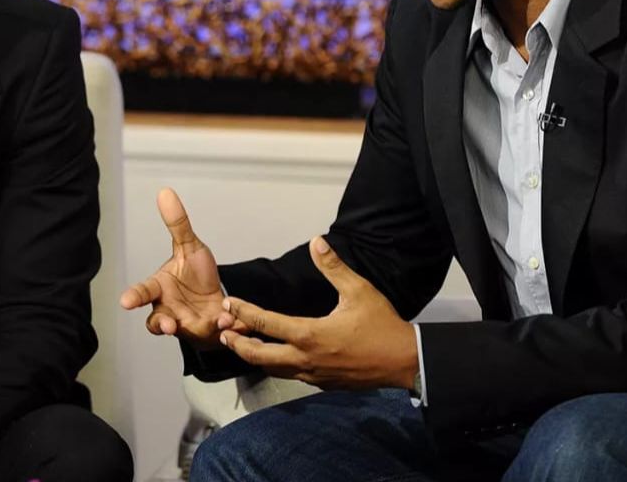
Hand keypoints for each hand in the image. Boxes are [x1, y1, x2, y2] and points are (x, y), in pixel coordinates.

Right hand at [120, 188, 228, 348]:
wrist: (217, 298)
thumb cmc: (196, 275)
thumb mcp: (190, 246)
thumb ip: (177, 225)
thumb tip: (165, 192)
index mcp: (160, 288)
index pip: (144, 292)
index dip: (134, 297)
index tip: (125, 302)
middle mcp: (169, 310)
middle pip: (157, 322)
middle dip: (162, 324)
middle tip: (169, 325)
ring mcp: (187, 325)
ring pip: (186, 333)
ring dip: (199, 328)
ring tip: (218, 321)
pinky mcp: (207, 334)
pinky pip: (214, 334)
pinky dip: (225, 328)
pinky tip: (233, 319)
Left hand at [218, 236, 418, 389]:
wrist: (405, 361)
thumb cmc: (381, 325)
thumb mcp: (359, 291)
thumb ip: (334, 267)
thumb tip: (316, 242)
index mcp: (310, 334)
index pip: (265, 323)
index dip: (243, 311)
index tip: (227, 302)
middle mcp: (305, 358)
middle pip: (258, 356)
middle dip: (237, 344)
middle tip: (222, 332)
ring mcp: (313, 374)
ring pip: (273, 368)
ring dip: (255, 356)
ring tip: (241, 344)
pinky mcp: (322, 383)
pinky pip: (291, 374)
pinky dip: (276, 365)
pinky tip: (275, 356)